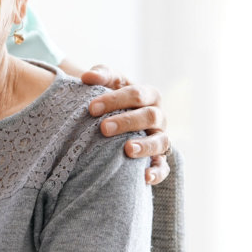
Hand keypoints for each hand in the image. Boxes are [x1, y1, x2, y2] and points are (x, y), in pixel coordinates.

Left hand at [80, 64, 172, 184]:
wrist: (117, 119)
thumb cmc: (113, 100)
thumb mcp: (109, 83)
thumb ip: (101, 75)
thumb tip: (87, 77)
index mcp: (149, 95)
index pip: (136, 94)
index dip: (114, 100)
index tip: (91, 108)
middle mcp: (159, 117)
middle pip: (150, 116)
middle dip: (127, 122)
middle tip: (103, 128)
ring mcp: (160, 138)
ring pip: (161, 141)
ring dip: (145, 146)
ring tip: (127, 150)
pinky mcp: (159, 159)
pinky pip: (163, 167)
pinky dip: (157, 172)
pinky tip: (144, 176)